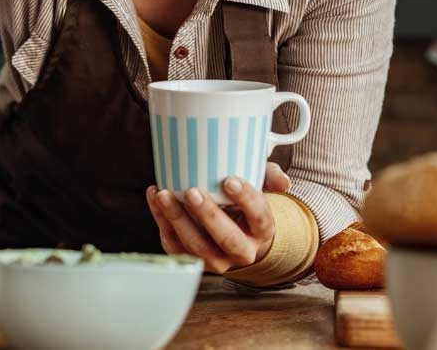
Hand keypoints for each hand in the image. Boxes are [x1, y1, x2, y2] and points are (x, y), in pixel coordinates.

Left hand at [146, 163, 290, 273]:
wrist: (234, 234)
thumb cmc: (244, 205)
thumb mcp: (261, 188)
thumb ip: (269, 177)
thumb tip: (281, 180)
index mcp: (262, 231)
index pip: (259, 217)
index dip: (246, 200)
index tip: (230, 181)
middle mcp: (241, 251)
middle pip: (227, 239)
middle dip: (208, 215)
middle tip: (191, 191)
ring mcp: (216, 260)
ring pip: (197, 246)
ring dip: (177, 219)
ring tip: (163, 194)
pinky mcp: (192, 259)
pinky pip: (174, 244)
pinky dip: (161, 220)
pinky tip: (155, 196)